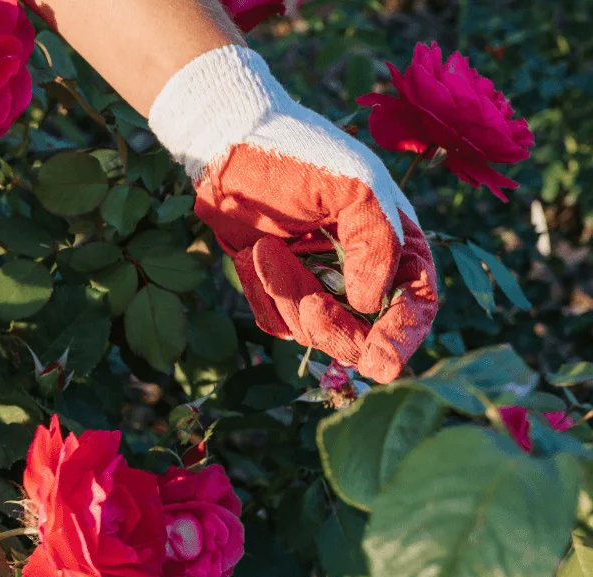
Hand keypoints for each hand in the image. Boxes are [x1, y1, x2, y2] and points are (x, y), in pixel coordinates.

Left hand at [148, 45, 436, 382]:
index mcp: (395, 242)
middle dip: (336, 329)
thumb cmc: (298, 155)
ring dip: (288, 298)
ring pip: (314, 332)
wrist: (227, 147)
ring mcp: (318, 282)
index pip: (417, 304)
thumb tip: (372, 305)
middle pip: (364, 334)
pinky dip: (263, 297)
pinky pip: (277, 321)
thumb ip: (377, 242)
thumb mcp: (353, 186)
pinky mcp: (278, 288)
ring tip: (264, 249)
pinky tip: (252, 254)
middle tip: (310, 307)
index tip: (382, 360)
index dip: (404, 336)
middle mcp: (361, 270)